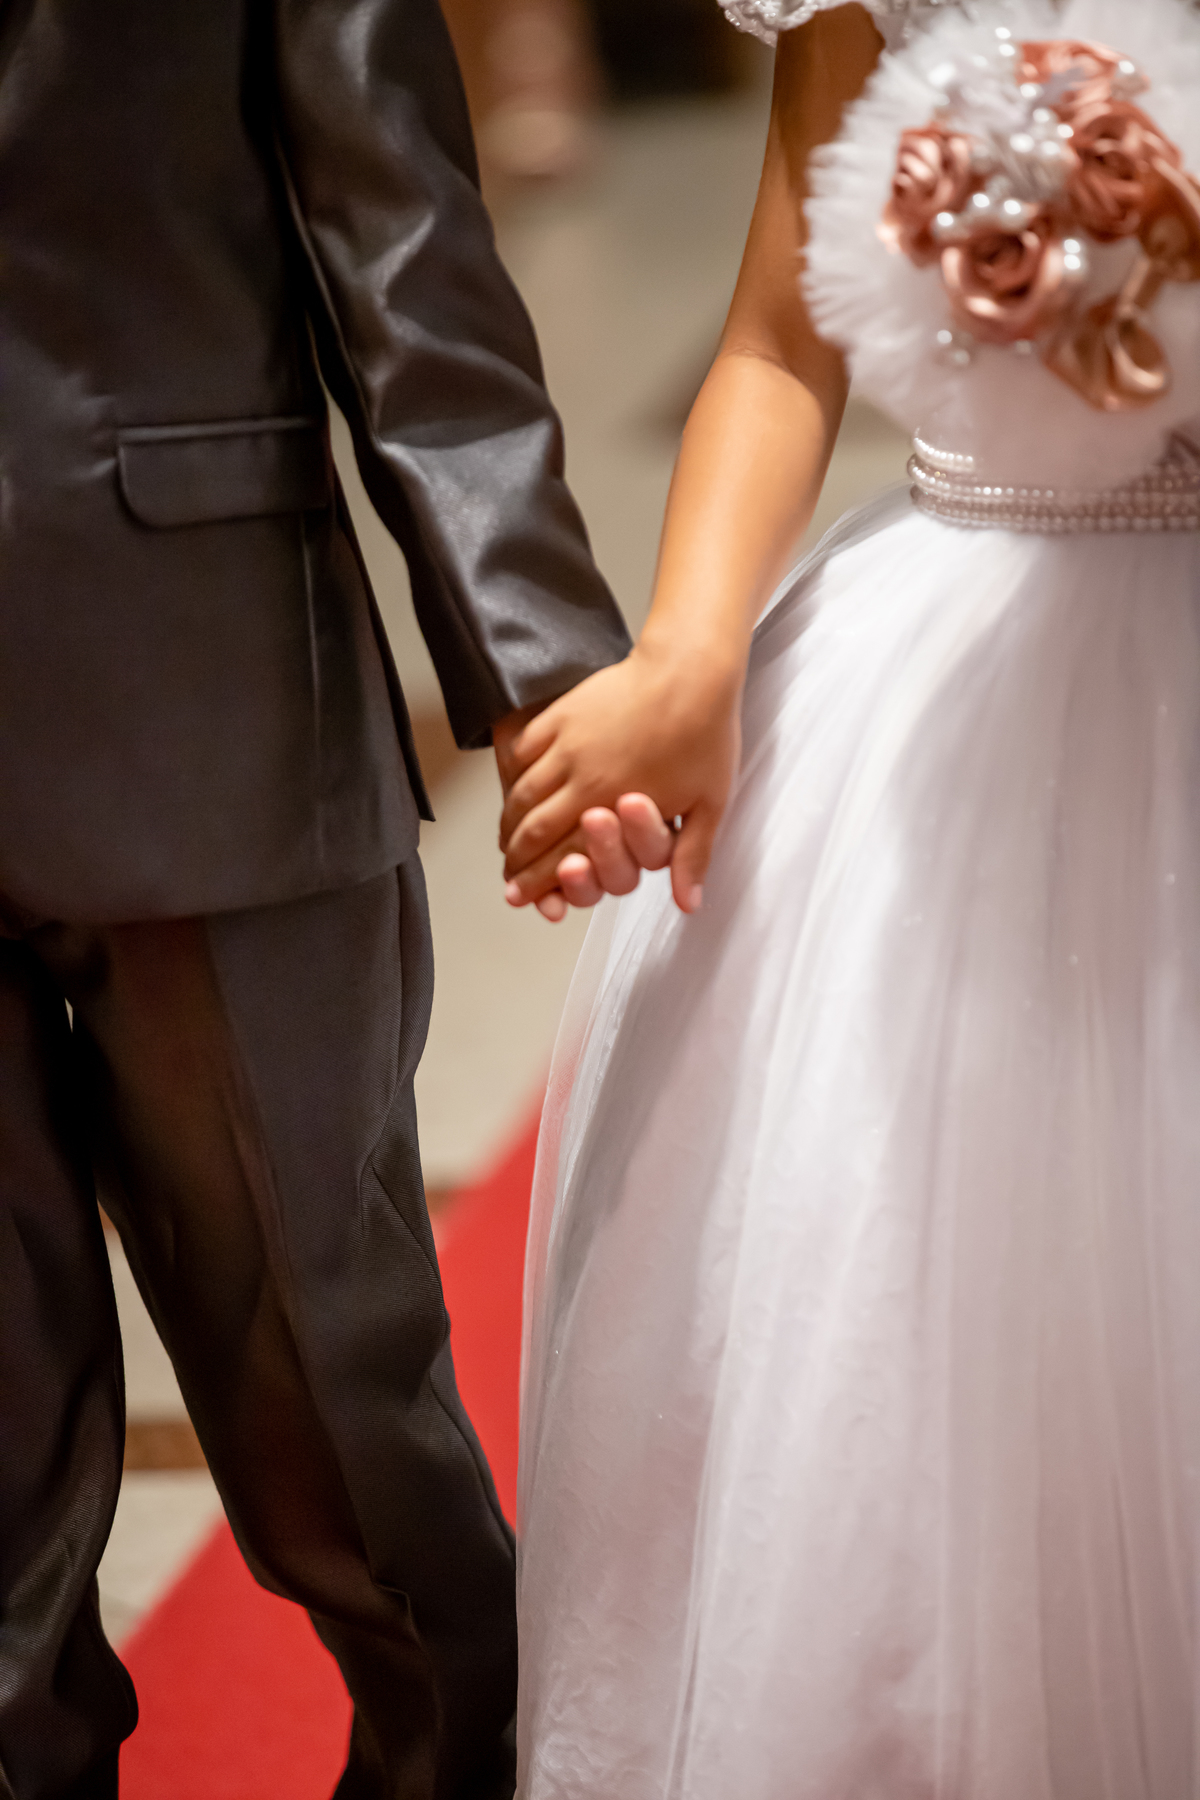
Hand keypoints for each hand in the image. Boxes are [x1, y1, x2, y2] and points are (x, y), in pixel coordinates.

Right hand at [499, 637, 741, 913]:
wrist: (689, 670)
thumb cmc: (705, 734)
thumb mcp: (709, 804)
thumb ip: (692, 857)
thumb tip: (689, 904)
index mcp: (612, 805)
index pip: (562, 855)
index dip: (537, 882)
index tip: (519, 896)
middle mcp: (581, 777)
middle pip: (533, 827)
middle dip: (516, 858)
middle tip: (508, 875)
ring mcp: (567, 743)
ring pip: (523, 791)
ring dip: (510, 821)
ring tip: (506, 838)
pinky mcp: (562, 713)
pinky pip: (524, 749)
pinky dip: (513, 774)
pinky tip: (513, 786)